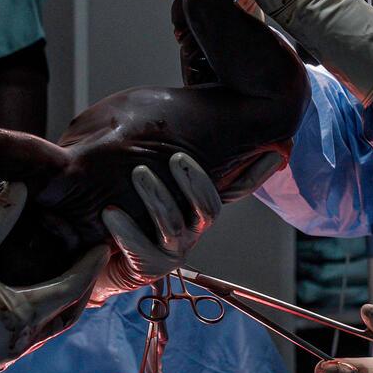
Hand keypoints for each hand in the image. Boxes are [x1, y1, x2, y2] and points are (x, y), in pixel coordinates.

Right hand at [0, 182, 107, 372]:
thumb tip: (21, 185)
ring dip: (55, 305)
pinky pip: (19, 339)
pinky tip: (25, 299)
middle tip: (89, 264)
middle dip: (80, 290)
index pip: (71, 290)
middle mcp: (15, 345)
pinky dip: (31, 317)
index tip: (102, 246)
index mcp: (20, 318)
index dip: (89, 266)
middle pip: (64, 317)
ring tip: (63, 277)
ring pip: (42, 330)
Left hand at [100, 151, 284, 284]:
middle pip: (209, 208)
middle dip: (195, 180)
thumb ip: (162, 149)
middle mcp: (192, 228)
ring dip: (157, 195)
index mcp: (198, 205)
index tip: (277, 151)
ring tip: (138, 173)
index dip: (257, 172)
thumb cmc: (122, 201)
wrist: (94, 252)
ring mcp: (172, 249)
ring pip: (173, 224)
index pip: (236, 189)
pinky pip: (141, 247)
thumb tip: (173, 105)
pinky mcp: (148, 267)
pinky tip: (111, 212)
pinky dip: (126, 229)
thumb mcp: (146, 172)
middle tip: (176, 156)